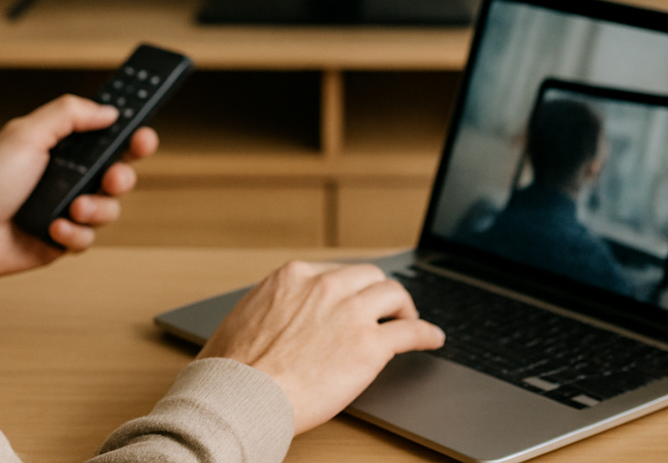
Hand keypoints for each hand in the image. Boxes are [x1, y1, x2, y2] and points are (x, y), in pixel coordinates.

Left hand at [0, 94, 157, 283]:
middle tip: (111, 176)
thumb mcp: (27, 133)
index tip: (143, 136)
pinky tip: (52, 227)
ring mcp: (64, 209)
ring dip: (96, 208)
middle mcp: (66, 177)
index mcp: (61, 147)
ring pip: (109, 209)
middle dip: (121, 176)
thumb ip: (69, 114)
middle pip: (118, 174)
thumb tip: (108, 111)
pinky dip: (73, 233)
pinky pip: (87, 239)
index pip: (107, 137)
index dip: (131, 137)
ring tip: (72, 207)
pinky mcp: (59, 240)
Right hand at [197, 261, 444, 433]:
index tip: (356, 300)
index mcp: (295, 276)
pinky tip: (433, 338)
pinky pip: (411, 332)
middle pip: (370, 277)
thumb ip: (275, 308)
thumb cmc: (234, 366)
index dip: (351, 289)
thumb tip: (281, 319)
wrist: (241, 393)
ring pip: (394, 295)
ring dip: (404, 308)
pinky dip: (426, 333)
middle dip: (380, 293)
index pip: (337, 272)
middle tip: (386, 310)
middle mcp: (326, 286)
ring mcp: (351, 313)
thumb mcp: (249, 315)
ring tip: (409, 320)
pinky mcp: (369, 346)